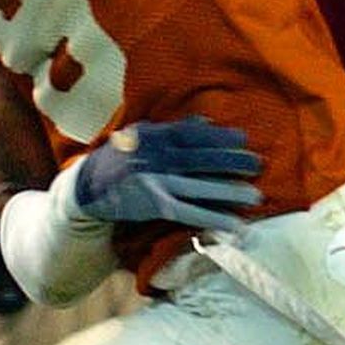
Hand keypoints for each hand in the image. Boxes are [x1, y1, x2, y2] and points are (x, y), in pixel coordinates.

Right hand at [71, 116, 262, 233]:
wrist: (87, 186)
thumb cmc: (121, 159)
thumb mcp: (141, 136)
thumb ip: (173, 130)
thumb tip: (206, 122)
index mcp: (152, 137)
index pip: (190, 134)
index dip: (218, 136)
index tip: (242, 138)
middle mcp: (154, 158)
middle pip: (199, 159)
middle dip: (230, 161)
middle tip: (256, 164)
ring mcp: (154, 183)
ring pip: (198, 186)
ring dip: (228, 191)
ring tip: (255, 194)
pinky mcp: (154, 206)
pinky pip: (189, 212)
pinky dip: (213, 217)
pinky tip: (234, 222)